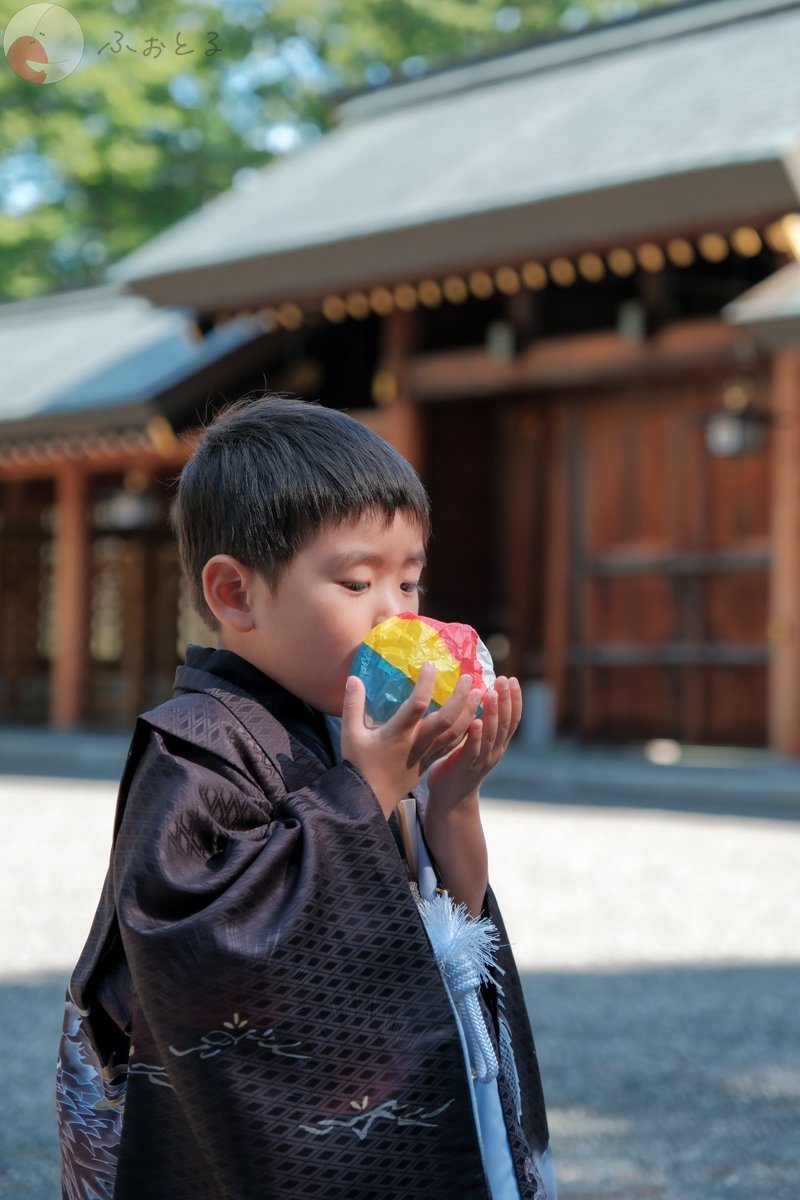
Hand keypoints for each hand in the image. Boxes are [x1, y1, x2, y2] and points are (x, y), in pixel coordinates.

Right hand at [341, 663, 482, 818]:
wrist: (371, 800)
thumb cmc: (359, 765)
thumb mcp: (349, 734)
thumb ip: (352, 705)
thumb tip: (354, 678)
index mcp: (398, 734)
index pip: (417, 705)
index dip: (426, 683)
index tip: (430, 664)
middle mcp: (417, 743)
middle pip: (447, 720)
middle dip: (460, 698)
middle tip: (468, 677)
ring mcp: (427, 753)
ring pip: (456, 733)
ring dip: (469, 712)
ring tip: (478, 693)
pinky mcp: (431, 761)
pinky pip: (454, 745)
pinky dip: (466, 730)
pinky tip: (473, 718)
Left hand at [426, 676, 522, 810]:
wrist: (450, 799)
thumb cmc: (458, 764)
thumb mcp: (474, 742)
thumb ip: (478, 722)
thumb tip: (475, 692)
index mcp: (498, 744)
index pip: (512, 719)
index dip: (514, 700)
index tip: (512, 680)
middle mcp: (495, 751)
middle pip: (504, 723)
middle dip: (505, 700)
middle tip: (503, 679)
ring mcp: (481, 760)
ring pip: (491, 735)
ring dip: (492, 713)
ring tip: (490, 693)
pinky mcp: (465, 767)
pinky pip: (473, 750)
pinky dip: (476, 736)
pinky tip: (475, 721)